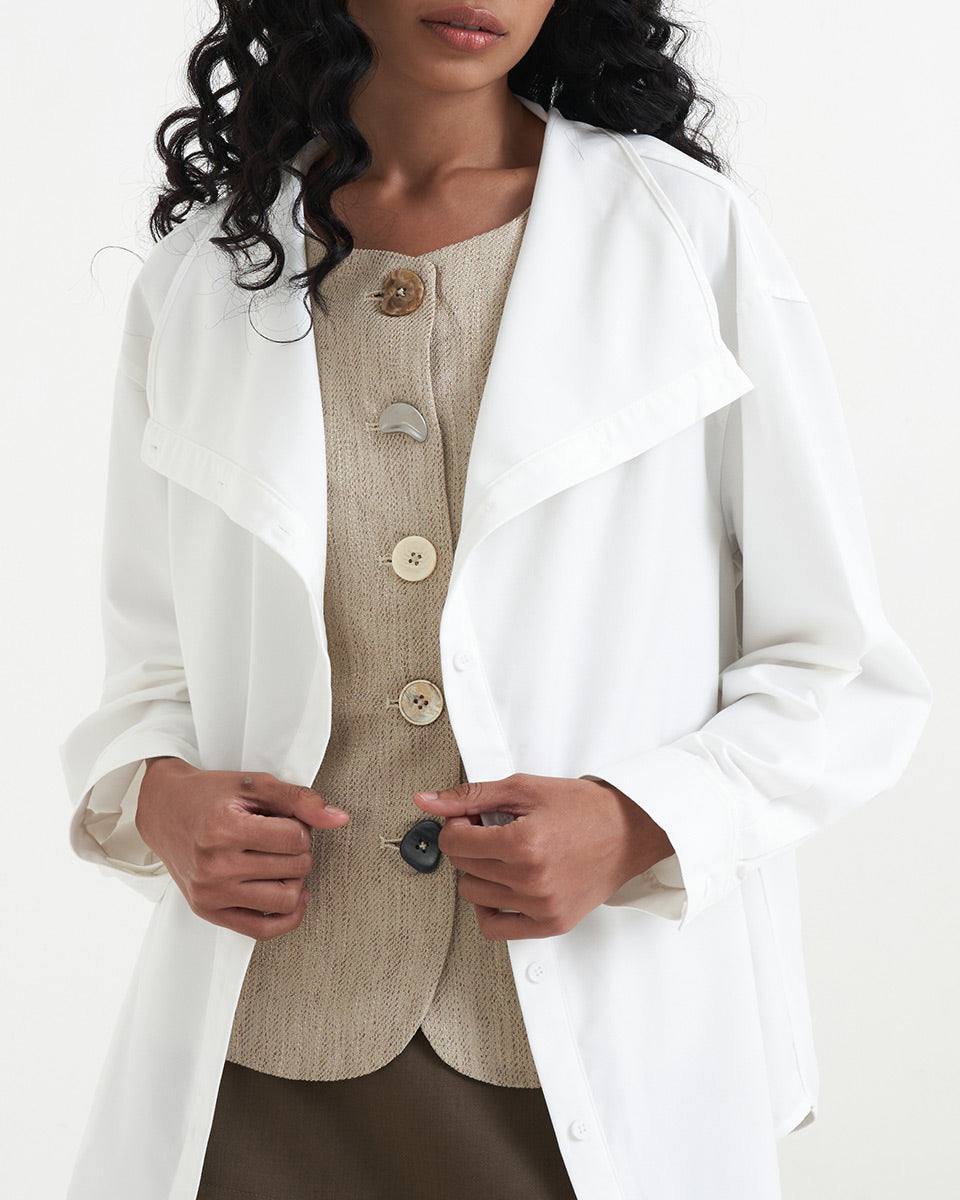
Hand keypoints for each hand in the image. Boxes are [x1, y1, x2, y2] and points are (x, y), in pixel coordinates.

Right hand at [136, 757, 349, 938]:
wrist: (165, 810)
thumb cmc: (210, 796)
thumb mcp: (255, 785)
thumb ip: (300, 800)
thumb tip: (339, 819)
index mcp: (224, 828)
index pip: (295, 838)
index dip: (301, 827)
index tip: (286, 820)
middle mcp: (214, 865)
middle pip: (294, 869)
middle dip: (299, 851)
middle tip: (281, 839)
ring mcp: (210, 893)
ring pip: (285, 901)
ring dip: (295, 881)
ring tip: (281, 863)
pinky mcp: (208, 912)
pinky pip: (262, 931)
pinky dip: (287, 916)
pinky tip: (290, 896)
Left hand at [414, 773, 673, 939]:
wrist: (629, 830)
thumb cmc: (583, 807)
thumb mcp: (525, 789)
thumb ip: (472, 795)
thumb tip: (427, 801)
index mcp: (523, 843)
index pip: (454, 843)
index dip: (456, 825)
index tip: (471, 818)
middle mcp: (530, 879)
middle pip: (463, 868)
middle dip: (468, 845)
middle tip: (490, 830)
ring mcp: (541, 906)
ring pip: (473, 896)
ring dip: (478, 873)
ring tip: (501, 855)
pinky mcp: (550, 923)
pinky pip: (496, 928)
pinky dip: (489, 908)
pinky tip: (500, 886)